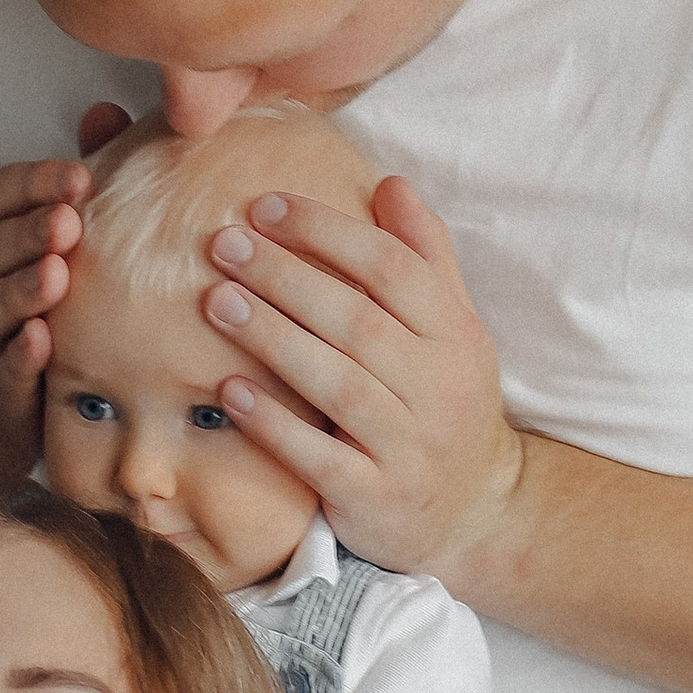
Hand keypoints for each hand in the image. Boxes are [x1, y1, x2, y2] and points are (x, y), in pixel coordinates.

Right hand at [0, 103, 136, 440]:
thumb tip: (104, 110)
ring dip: (18, 291)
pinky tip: (42, 342)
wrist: (97, 409)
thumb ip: (103, 175)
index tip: (79, 176)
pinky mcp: (8, 399)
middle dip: (26, 234)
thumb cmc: (95, 305)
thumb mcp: (102, 239)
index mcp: (7, 239)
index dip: (31, 182)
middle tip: (67, 222)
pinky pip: (3, 377)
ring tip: (55, 276)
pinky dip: (18, 359)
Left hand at [198, 175, 524, 585]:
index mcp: (456, 334)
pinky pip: (320, 457)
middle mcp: (440, 387)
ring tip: (216, 302)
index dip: (328, 231)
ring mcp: (411, 446)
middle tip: (224, 244)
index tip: (264, 206)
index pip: (393, 268)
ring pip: (339, 384)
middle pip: (358, 320)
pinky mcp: (376, 498)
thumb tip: (390, 182)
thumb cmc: (446, 402)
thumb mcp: (454, 328)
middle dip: (286, 276)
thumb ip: (425, 256)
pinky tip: (229, 392)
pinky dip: (275, 424)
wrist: (475, 511)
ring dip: (273, 339)